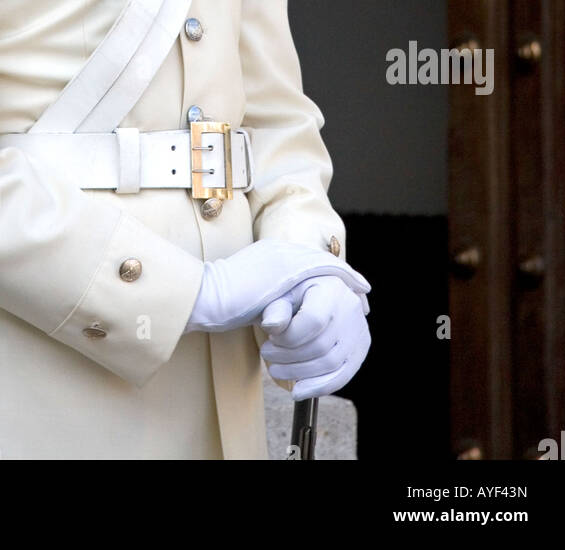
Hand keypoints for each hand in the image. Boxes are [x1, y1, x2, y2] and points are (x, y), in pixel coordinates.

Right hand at [183, 238, 369, 334]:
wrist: (204, 296)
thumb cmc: (221, 303)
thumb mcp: (254, 296)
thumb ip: (273, 298)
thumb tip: (287, 315)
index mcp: (268, 255)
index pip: (305, 260)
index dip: (327, 272)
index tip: (344, 286)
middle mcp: (276, 249)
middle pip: (319, 257)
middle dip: (342, 273)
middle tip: (361, 289)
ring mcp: (279, 255)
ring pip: (321, 263)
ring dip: (342, 278)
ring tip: (360, 291)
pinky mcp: (282, 267)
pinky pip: (318, 270)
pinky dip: (338, 278)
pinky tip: (350, 288)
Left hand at [259, 275, 370, 397]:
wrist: (317, 291)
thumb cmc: (295, 293)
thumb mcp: (282, 293)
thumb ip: (276, 309)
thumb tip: (271, 326)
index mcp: (331, 288)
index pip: (313, 320)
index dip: (288, 337)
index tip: (271, 338)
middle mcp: (351, 308)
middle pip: (321, 346)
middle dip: (289, 357)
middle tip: (267, 354)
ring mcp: (359, 330)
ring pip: (331, 364)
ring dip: (299, 374)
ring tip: (276, 370)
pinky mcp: (360, 348)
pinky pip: (343, 375)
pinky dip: (319, 387)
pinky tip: (298, 391)